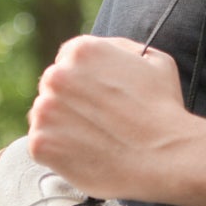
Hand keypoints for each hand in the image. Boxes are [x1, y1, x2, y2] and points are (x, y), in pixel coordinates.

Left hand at [25, 35, 194, 201]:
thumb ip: (121, 49)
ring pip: (45, 116)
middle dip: (71, 102)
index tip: (97, 98)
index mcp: (81, 50)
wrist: (165, 157)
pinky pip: (40, 145)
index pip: (67, 61)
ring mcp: (45, 110)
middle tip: (98, 122)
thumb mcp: (155, 60)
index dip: (84, 81)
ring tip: (94, 139)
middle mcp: (57, 75)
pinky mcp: (40, 144)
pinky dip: (57, 152)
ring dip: (62, 126)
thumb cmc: (164, 109)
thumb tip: (104, 50)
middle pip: (53, 87)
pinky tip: (85, 154)